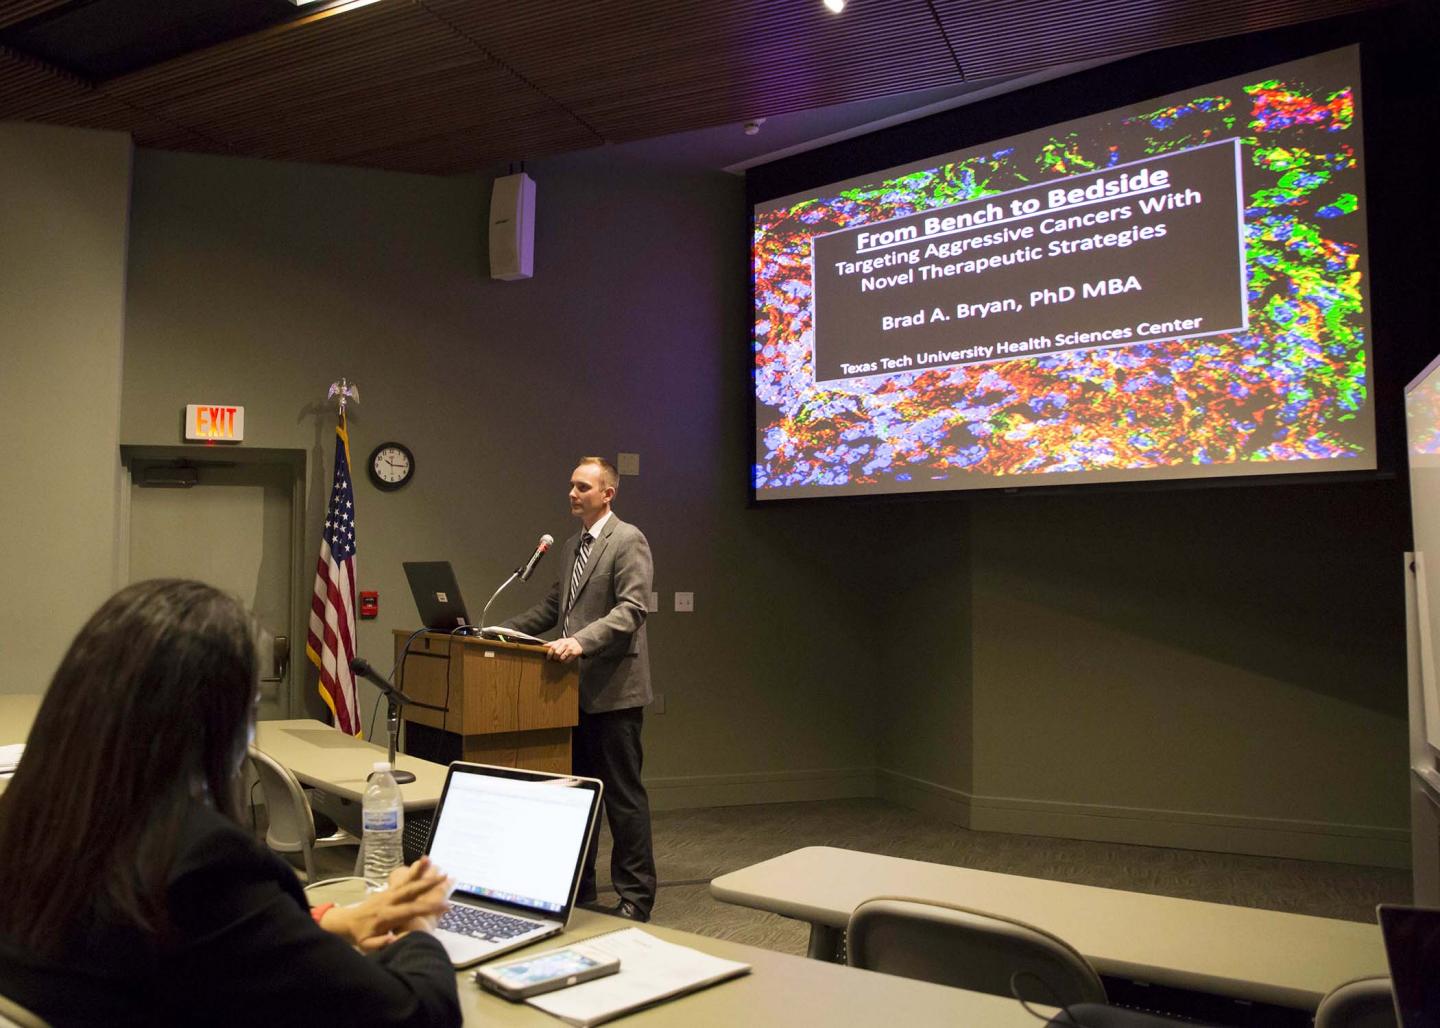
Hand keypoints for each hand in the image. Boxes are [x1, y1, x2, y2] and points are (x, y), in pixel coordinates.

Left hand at [320, 857, 451, 949]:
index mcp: (387, 916)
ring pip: (407, 881)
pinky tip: (423, 861)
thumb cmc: (360, 936)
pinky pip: (403, 879)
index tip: (446, 905)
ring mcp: (388, 893)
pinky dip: (414, 870)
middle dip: (428, 883)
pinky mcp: (388, 889)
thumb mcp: (367, 945)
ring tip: (432, 860)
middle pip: (411, 891)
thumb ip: (380, 944)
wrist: (347, 922)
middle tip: (445, 877)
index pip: (411, 911)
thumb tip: (394, 940)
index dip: (429, 908)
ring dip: (421, 871)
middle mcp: (389, 901)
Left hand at [545, 637, 582, 661]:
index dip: (549, 654)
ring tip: (560, 659)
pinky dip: (565, 662)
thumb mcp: (559, 641)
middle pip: (557, 653)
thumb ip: (552, 644)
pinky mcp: (574, 654)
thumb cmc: (567, 643)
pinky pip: (567, 661)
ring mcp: (570, 649)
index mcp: (560, 641)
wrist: (579, 642)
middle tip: (555, 659)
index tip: (548, 658)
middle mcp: (565, 644)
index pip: (553, 647)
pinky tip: (565, 660)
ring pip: (562, 658)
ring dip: (560, 660)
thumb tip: (543, 646)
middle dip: (555, 658)